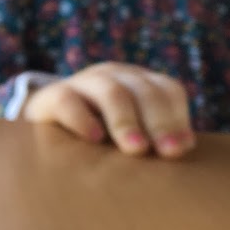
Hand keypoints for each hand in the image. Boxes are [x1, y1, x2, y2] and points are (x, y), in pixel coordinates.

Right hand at [23, 63, 194, 157]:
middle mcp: (114, 76)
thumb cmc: (99, 138)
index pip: (168, 90)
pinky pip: (68, 101)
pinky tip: (94, 138)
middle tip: (168, 153)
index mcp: (139, 83)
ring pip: (111, 92)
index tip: (182, 149)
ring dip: (126, 121)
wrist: (44, 127)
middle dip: (160, 122)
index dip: (178, 117)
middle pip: (143, 91)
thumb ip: (154, 139)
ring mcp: (83, 83)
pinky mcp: (51, 97)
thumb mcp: (128, 135)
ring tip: (136, 148)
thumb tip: (185, 148)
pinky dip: (82, 119)